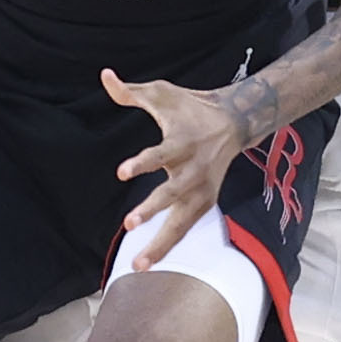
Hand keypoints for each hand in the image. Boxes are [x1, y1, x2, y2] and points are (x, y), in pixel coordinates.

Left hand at [105, 67, 255, 272]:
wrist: (235, 122)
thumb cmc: (191, 108)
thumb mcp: (163, 93)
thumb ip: (131, 91)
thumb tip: (105, 76)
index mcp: (182, 142)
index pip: (161, 154)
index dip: (142, 163)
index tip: (122, 172)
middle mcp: (193, 170)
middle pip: (172, 194)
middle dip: (152, 209)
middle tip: (129, 223)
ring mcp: (201, 190)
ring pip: (181, 223)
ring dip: (161, 244)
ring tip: (138, 266)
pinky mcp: (204, 203)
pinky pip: (184, 229)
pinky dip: (167, 247)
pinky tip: (146, 264)